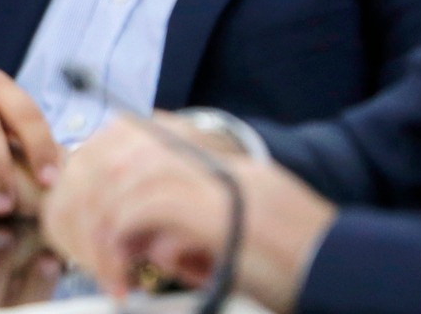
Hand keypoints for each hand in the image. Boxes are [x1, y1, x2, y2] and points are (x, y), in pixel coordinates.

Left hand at [40, 114, 335, 313]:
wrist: (341, 265)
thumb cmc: (290, 258)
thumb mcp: (226, 231)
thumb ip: (181, 223)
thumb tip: (143, 242)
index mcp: (205, 150)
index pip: (122, 139)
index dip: (89, 180)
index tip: (82, 226)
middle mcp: (202, 151)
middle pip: (106, 152)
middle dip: (79, 203)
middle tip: (82, 253)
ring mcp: (205, 171)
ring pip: (111, 179)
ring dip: (96, 233)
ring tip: (106, 274)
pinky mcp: (206, 201)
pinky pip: (132, 212)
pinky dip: (115, 249)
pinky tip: (122, 282)